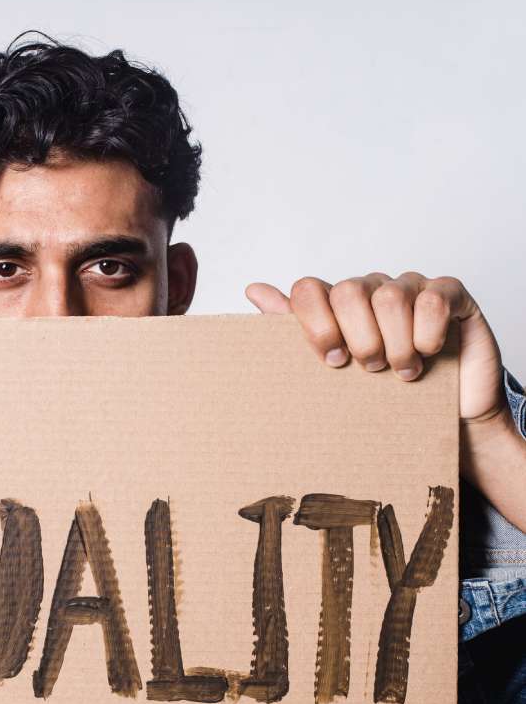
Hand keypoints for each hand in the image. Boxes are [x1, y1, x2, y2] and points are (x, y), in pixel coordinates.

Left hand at [244, 272, 506, 428]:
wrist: (444, 416)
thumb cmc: (384, 393)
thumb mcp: (333, 371)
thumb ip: (294, 329)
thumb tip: (253, 289)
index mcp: (336, 305)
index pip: (308, 290)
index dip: (315, 326)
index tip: (331, 360)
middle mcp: (369, 289)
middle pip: (348, 292)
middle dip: (358, 339)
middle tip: (369, 369)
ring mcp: (410, 287)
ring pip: (390, 297)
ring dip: (395, 344)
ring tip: (402, 371)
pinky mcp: (450, 293)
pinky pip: (433, 299)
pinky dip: (427, 333)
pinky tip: (429, 353)